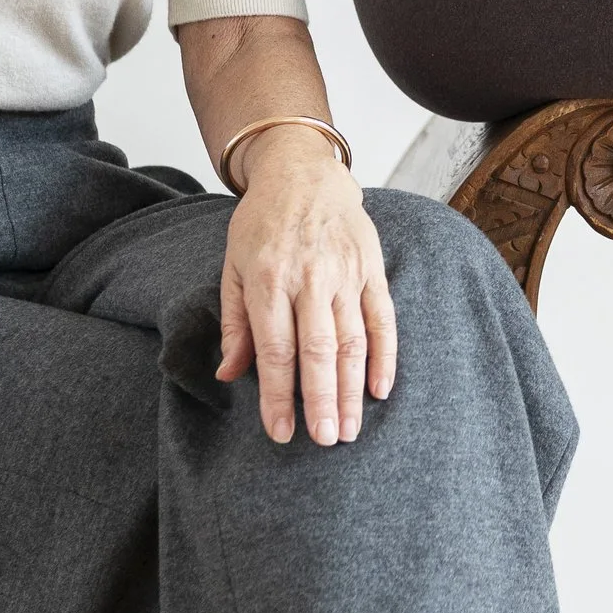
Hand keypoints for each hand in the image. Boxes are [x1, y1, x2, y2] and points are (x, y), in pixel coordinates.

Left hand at [217, 136, 397, 446]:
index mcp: (268, 280)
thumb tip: (227, 375)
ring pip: (352, 341)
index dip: (277, 395)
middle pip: (318, 350)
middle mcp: (309, 279)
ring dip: (351, 389)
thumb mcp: (233, 266)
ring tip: (349, 429)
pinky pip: (383, 319)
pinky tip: (380, 389)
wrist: (303, 172)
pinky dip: (385, 356)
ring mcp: (345, 274)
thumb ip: (234, 323)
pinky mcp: (372, 270)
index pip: (274, 349)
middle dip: (321, 400)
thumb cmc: (262, 224)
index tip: (281, 432)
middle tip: (324, 440)